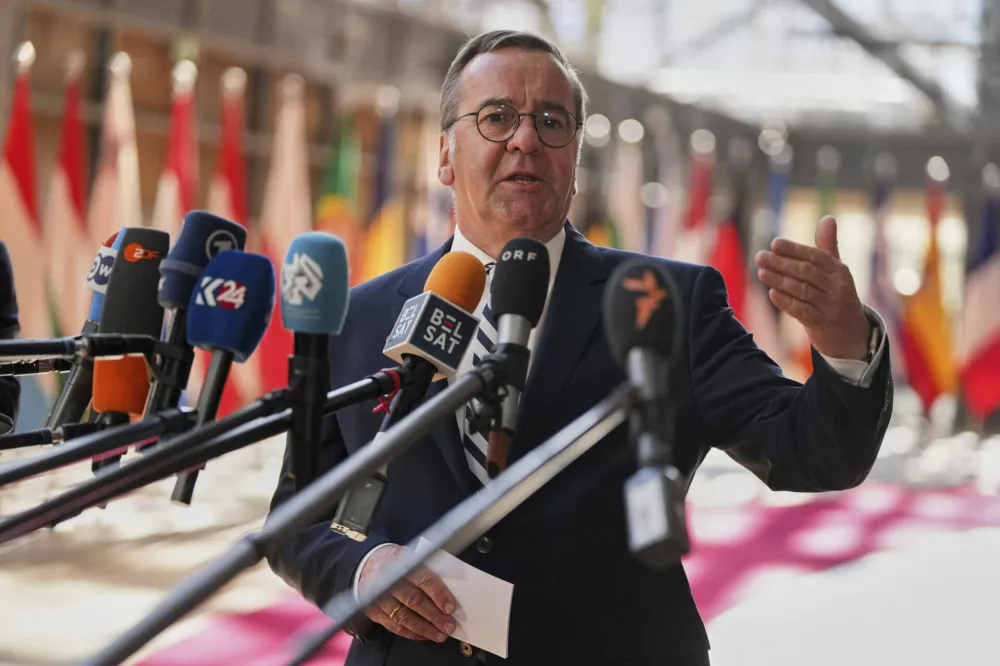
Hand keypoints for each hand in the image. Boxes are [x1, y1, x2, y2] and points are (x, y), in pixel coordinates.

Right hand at [358, 544, 457, 642]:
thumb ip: (426, 571)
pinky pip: (393, 626)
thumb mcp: (410, 556)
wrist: (366, 563)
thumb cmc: (396, 561)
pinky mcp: (373, 611)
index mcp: (402, 563)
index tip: (451, 607)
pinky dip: (410, 633)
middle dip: (434, 616)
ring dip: (424, 628)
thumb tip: (449, 591)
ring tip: (439, 635)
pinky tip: (423, 635)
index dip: (438, 594)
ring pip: (404, 616)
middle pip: (414, 601)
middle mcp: (389, 581)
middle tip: (449, 626)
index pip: (423, 580)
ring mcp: (379, 597)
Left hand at [754, 216, 869, 360]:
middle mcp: (838, 287)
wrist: (852, 335)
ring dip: (779, 281)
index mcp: (840, 271)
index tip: (774, 243)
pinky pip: (802, 311)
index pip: (815, 257)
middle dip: (781, 263)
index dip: (794, 250)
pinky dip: (787, 302)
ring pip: (802, 291)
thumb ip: (828, 247)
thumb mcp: (837, 272)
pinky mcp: (823, 324)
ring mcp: (831, 306)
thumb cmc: (837, 296)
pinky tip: (772, 294)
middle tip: (760, 256)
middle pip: (806, 272)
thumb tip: (827, 217)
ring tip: (761, 272)